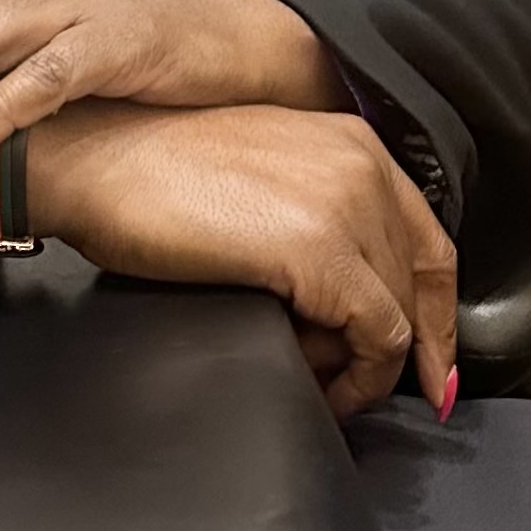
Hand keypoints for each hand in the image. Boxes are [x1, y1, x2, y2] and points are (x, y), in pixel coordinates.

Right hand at [18, 102, 459, 417]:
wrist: (94, 160)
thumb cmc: (144, 175)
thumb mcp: (253, 178)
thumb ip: (309, 216)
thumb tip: (332, 295)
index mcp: (348, 141)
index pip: (427, 239)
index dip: (435, 311)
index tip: (431, 363)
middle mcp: (361, 165)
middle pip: (421, 282)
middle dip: (404, 349)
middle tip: (363, 389)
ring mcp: (346, 206)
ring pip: (401, 315)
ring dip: (365, 364)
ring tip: (320, 382)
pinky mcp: (322, 251)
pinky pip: (377, 338)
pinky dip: (359, 376)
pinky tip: (322, 387)